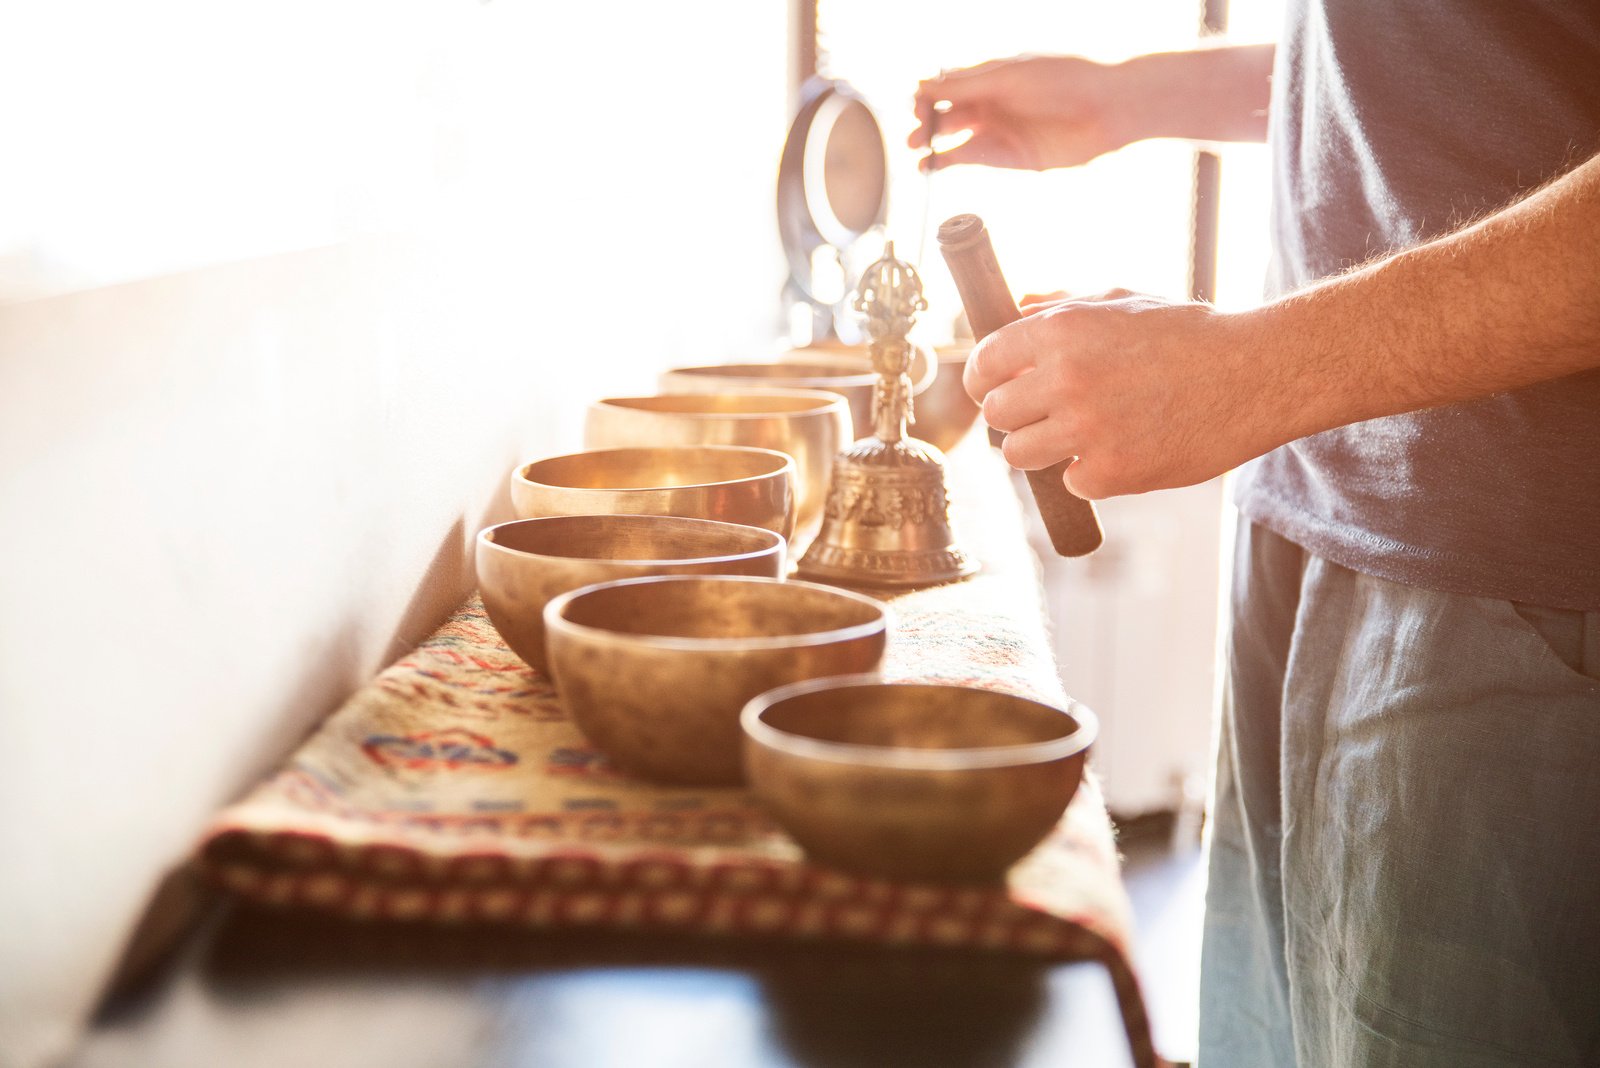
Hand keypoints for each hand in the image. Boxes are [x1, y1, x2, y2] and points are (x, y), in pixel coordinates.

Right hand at [909, 55, 1137, 171]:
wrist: (1106, 109)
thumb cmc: (1063, 80)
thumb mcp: (1008, 77)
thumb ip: (965, 85)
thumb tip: (922, 84)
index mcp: (991, 74)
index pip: (947, 83)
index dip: (928, 93)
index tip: (917, 102)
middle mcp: (992, 101)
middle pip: (946, 111)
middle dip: (925, 119)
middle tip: (913, 130)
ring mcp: (1000, 129)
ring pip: (954, 136)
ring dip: (930, 142)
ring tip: (914, 149)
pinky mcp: (1009, 156)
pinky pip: (970, 158)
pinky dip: (946, 162)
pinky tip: (928, 165)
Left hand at [964, 294, 1297, 497]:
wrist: (1256, 375)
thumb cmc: (1189, 335)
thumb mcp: (1122, 301)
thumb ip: (1060, 307)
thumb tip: (1012, 307)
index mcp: (1061, 330)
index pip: (982, 364)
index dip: (984, 380)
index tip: (995, 389)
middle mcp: (1066, 378)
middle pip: (995, 413)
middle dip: (1013, 415)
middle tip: (1042, 415)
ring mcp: (1087, 429)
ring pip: (1017, 454)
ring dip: (1040, 448)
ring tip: (1075, 436)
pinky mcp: (1111, 472)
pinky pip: (1070, 481)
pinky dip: (1090, 472)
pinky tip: (1122, 450)